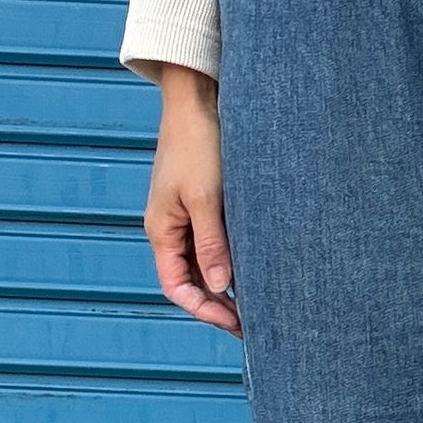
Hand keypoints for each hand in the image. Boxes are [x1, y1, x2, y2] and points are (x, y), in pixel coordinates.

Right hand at [144, 65, 240, 334]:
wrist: (198, 100)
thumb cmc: (197, 144)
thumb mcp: (205, 197)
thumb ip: (211, 242)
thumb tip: (221, 285)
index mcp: (162, 230)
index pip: (177, 287)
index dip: (204, 310)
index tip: (236, 322)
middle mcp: (171, 228)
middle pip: (191, 280)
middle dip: (219, 304)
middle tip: (256, 322)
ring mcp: (187, 215)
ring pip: (205, 263)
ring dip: (228, 283)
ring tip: (261, 301)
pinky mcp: (204, 202)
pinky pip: (215, 241)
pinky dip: (233, 257)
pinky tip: (257, 266)